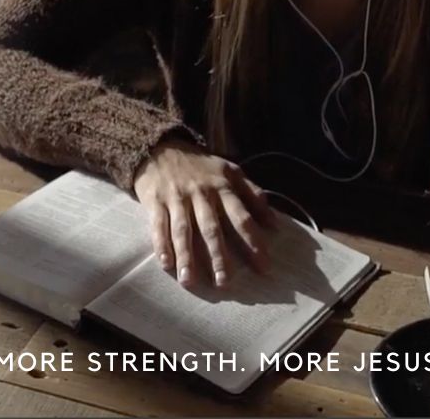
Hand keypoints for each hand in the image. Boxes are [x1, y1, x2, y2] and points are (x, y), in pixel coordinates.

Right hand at [132, 139, 275, 288]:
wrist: (159, 147)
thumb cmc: (199, 165)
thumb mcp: (230, 171)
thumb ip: (253, 195)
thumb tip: (275, 223)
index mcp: (222, 187)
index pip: (241, 217)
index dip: (252, 241)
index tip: (263, 266)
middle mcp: (201, 194)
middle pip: (211, 228)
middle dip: (218, 256)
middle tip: (224, 283)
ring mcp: (176, 198)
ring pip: (183, 231)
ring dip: (187, 256)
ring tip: (190, 281)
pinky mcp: (155, 201)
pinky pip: (158, 226)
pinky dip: (161, 245)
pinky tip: (166, 265)